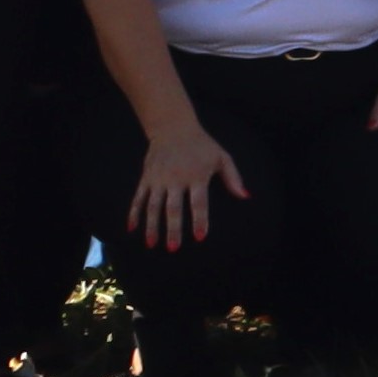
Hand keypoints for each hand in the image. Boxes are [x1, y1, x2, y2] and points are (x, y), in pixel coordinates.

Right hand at [126, 118, 245, 250]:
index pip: (199, 202)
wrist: (173, 127)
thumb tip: (245, 196)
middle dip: (173, 229)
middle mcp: (175, 179)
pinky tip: (132, 229)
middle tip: (173, 248)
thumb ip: (233, 177)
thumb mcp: (222, 157)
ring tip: (152, 244)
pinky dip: (133, 213)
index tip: (200, 237)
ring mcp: (158, 179)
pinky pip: (138, 198)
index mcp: (196, 176)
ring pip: (153, 206)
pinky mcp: (146, 178)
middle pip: (173, 208)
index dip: (200, 220)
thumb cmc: (202, 145)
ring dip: (151, 226)